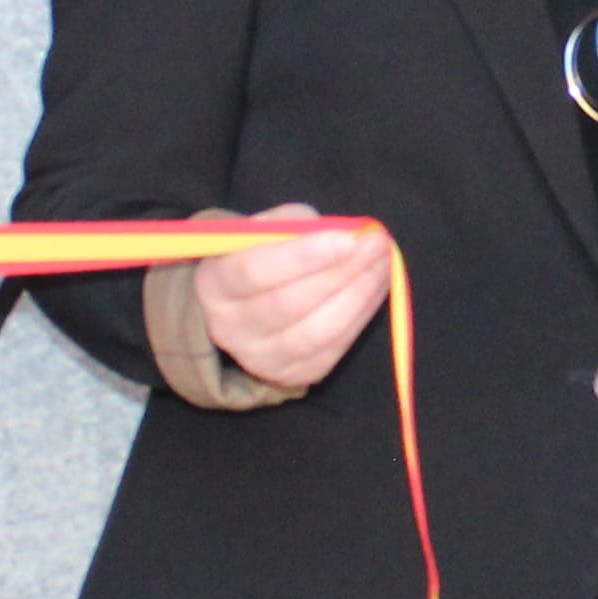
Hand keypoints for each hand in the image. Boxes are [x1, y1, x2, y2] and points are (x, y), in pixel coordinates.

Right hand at [195, 204, 391, 393]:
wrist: (240, 306)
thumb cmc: (254, 255)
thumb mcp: (259, 229)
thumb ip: (292, 224)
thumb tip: (343, 232)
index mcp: (214, 283)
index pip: (255, 271)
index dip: (304, 256)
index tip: (348, 238)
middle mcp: (230, 327)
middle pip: (290, 304)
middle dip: (342, 272)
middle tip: (377, 243)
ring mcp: (260, 357)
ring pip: (318, 332)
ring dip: (359, 295)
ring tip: (383, 263)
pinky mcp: (291, 374)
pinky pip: (334, 348)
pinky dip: (361, 315)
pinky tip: (375, 287)